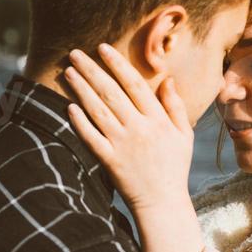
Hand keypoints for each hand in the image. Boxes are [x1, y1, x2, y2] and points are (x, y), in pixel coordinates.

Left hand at [65, 45, 204, 251]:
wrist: (163, 203)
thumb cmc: (174, 167)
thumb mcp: (183, 135)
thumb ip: (175, 106)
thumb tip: (167, 79)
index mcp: (158, 120)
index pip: (134, 84)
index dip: (117, 64)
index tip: (103, 48)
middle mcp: (139, 129)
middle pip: (111, 92)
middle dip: (91, 70)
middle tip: (75, 53)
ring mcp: (122, 145)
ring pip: (98, 111)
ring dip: (81, 89)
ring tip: (68, 72)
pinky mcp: (109, 161)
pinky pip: (91, 138)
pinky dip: (79, 122)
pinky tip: (69, 106)